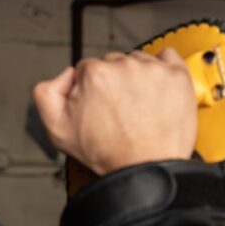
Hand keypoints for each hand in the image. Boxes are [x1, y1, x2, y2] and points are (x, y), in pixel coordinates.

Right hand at [33, 48, 196, 174]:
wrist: (148, 168)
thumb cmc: (111, 153)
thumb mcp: (57, 129)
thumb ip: (47, 93)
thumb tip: (66, 75)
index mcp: (95, 74)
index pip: (90, 68)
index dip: (94, 88)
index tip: (103, 104)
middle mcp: (125, 67)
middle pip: (115, 63)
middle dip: (116, 82)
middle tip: (122, 108)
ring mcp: (154, 70)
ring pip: (140, 61)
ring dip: (140, 77)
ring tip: (142, 104)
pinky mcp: (177, 76)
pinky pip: (169, 57)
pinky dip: (164, 68)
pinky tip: (159, 86)